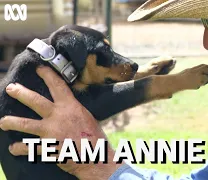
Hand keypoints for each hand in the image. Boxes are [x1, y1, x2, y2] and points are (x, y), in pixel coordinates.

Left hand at [0, 66, 122, 179]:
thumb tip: (67, 107)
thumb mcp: (87, 118)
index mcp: (71, 107)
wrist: (95, 158)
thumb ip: (74, 111)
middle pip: (35, 101)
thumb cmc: (95, 138)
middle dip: (21, 93)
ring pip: (25, 124)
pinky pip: (27, 148)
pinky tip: (13, 148)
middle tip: (11, 88)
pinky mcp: (46, 148)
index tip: (39, 68)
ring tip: (3, 122)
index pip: (57, 86)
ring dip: (11, 122)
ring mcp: (50, 132)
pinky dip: (19, 148)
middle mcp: (58, 116)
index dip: (47, 75)